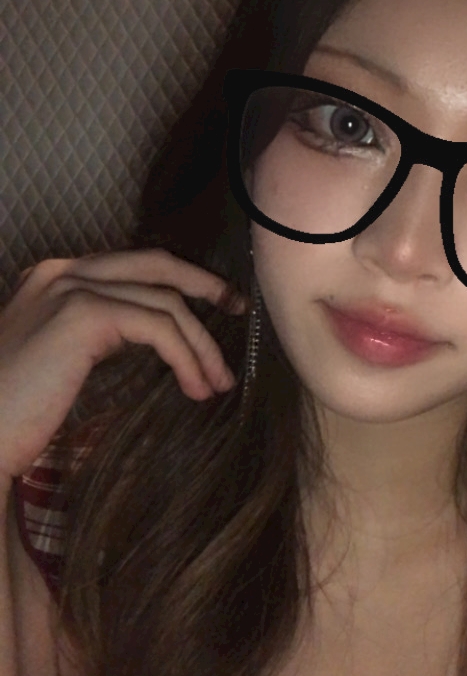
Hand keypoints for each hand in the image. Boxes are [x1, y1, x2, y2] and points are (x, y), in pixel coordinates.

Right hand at [0, 248, 246, 481]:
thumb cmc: (13, 411)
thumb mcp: (61, 357)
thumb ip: (97, 335)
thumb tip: (154, 335)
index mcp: (54, 277)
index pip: (132, 265)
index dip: (178, 280)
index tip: (214, 303)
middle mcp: (62, 271)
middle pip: (155, 263)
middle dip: (203, 284)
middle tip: (236, 309)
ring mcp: (71, 288)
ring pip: (165, 303)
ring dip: (201, 344)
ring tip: (216, 383)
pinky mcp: (84, 315)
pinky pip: (159, 328)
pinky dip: (187, 356)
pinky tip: (195, 386)